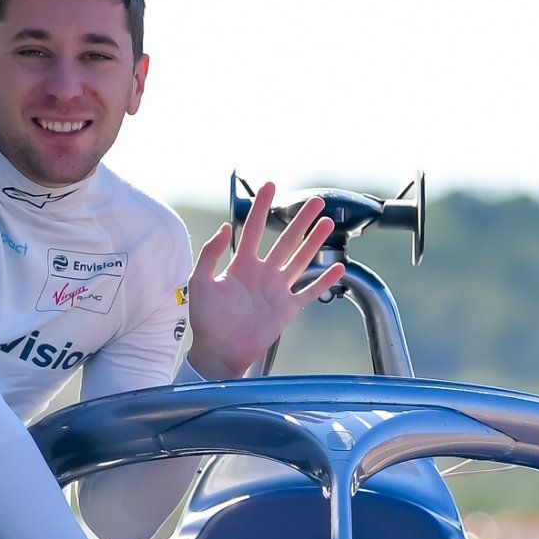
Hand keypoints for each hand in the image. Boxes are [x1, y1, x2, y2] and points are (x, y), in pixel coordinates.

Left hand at [185, 182, 344, 377]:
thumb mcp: (199, 282)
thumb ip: (210, 254)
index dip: (263, 208)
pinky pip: (310, 292)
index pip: (255, 229)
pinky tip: (338, 268)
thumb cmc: (206, 320)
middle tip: (315, 202)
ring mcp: (277, 290)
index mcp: (241, 265)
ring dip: (314, 242)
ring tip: (327, 224)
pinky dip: (324, 281)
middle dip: (300, 220)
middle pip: (286, 240)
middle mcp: (262, 274)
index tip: (271, 186)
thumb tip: (225, 228)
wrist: (220, 352)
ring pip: (300, 260)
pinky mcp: (288, 309)